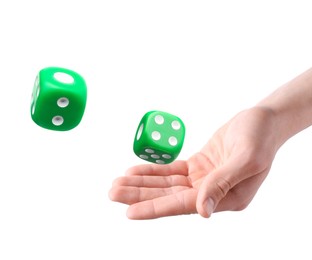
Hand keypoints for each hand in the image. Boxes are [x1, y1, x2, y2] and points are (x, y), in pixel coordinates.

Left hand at [109, 107, 278, 218]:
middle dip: (140, 195)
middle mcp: (211, 193)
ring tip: (117, 183)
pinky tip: (135, 172)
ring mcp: (203, 180)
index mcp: (226, 198)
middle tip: (113, 192)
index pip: (183, 205)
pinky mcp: (198, 166)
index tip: (130, 212)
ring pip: (166, 184)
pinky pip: (171, 171)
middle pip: (168, 196)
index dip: (155, 208)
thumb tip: (202, 211)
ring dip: (142, 184)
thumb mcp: (247, 158)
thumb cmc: (260, 137)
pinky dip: (153, 171)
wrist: (263, 121)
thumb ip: (223, 183)